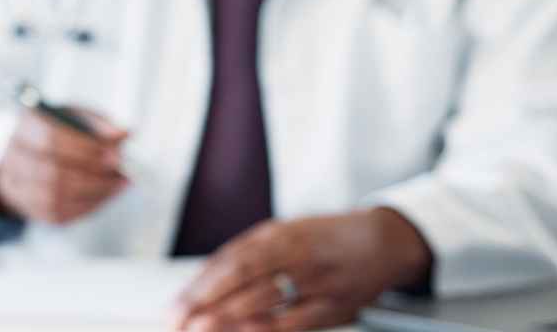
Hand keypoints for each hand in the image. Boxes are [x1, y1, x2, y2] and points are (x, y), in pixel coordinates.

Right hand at [0, 108, 130, 225]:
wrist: (31, 156)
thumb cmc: (58, 133)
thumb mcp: (76, 117)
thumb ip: (98, 124)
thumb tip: (123, 133)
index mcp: (25, 126)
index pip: (50, 139)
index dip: (83, 149)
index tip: (112, 154)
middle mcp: (14, 156)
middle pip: (51, 172)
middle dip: (91, 175)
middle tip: (120, 173)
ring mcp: (18, 186)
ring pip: (55, 197)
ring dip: (93, 192)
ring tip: (118, 184)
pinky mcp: (32, 209)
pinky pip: (59, 213)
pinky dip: (88, 206)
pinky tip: (105, 195)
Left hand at [169, 209, 433, 331]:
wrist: (381, 242)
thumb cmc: (322, 240)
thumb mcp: (283, 235)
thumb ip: (245, 256)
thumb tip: (201, 283)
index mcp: (277, 234)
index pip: (229, 259)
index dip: (199, 284)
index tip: (175, 305)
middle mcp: (295, 253)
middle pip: (242, 277)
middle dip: (205, 302)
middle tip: (178, 320)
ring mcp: (316, 279)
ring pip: (266, 299)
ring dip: (229, 318)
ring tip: (201, 329)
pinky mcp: (336, 305)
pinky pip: (299, 320)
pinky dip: (270, 328)